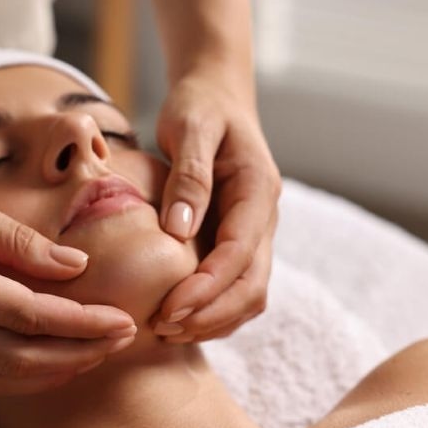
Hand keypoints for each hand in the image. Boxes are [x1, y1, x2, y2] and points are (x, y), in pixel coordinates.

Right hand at [0, 140, 135, 397]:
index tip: (122, 319)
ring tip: (94, 354)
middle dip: (78, 353)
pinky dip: (15, 375)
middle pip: (17, 357)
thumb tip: (75, 267)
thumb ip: (17, 240)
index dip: (81, 322)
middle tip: (123, 338)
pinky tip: (47, 362)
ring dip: (50, 371)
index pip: (27, 315)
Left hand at [151, 72, 281, 341]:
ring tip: (167, 331)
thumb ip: (189, 176)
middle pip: (252, 285)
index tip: (170, 309)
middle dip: (211, 314)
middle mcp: (264, 217)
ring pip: (249, 293)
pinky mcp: (238, 239)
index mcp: (258, 190)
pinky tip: (179, 317)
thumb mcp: (190, 127)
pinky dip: (213, 309)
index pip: (240, 253)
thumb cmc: (200, 106)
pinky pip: (236, 286)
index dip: (208, 288)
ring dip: (213, 319)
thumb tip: (178, 231)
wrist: (216, 96)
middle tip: (164, 329)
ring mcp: (255, 231)